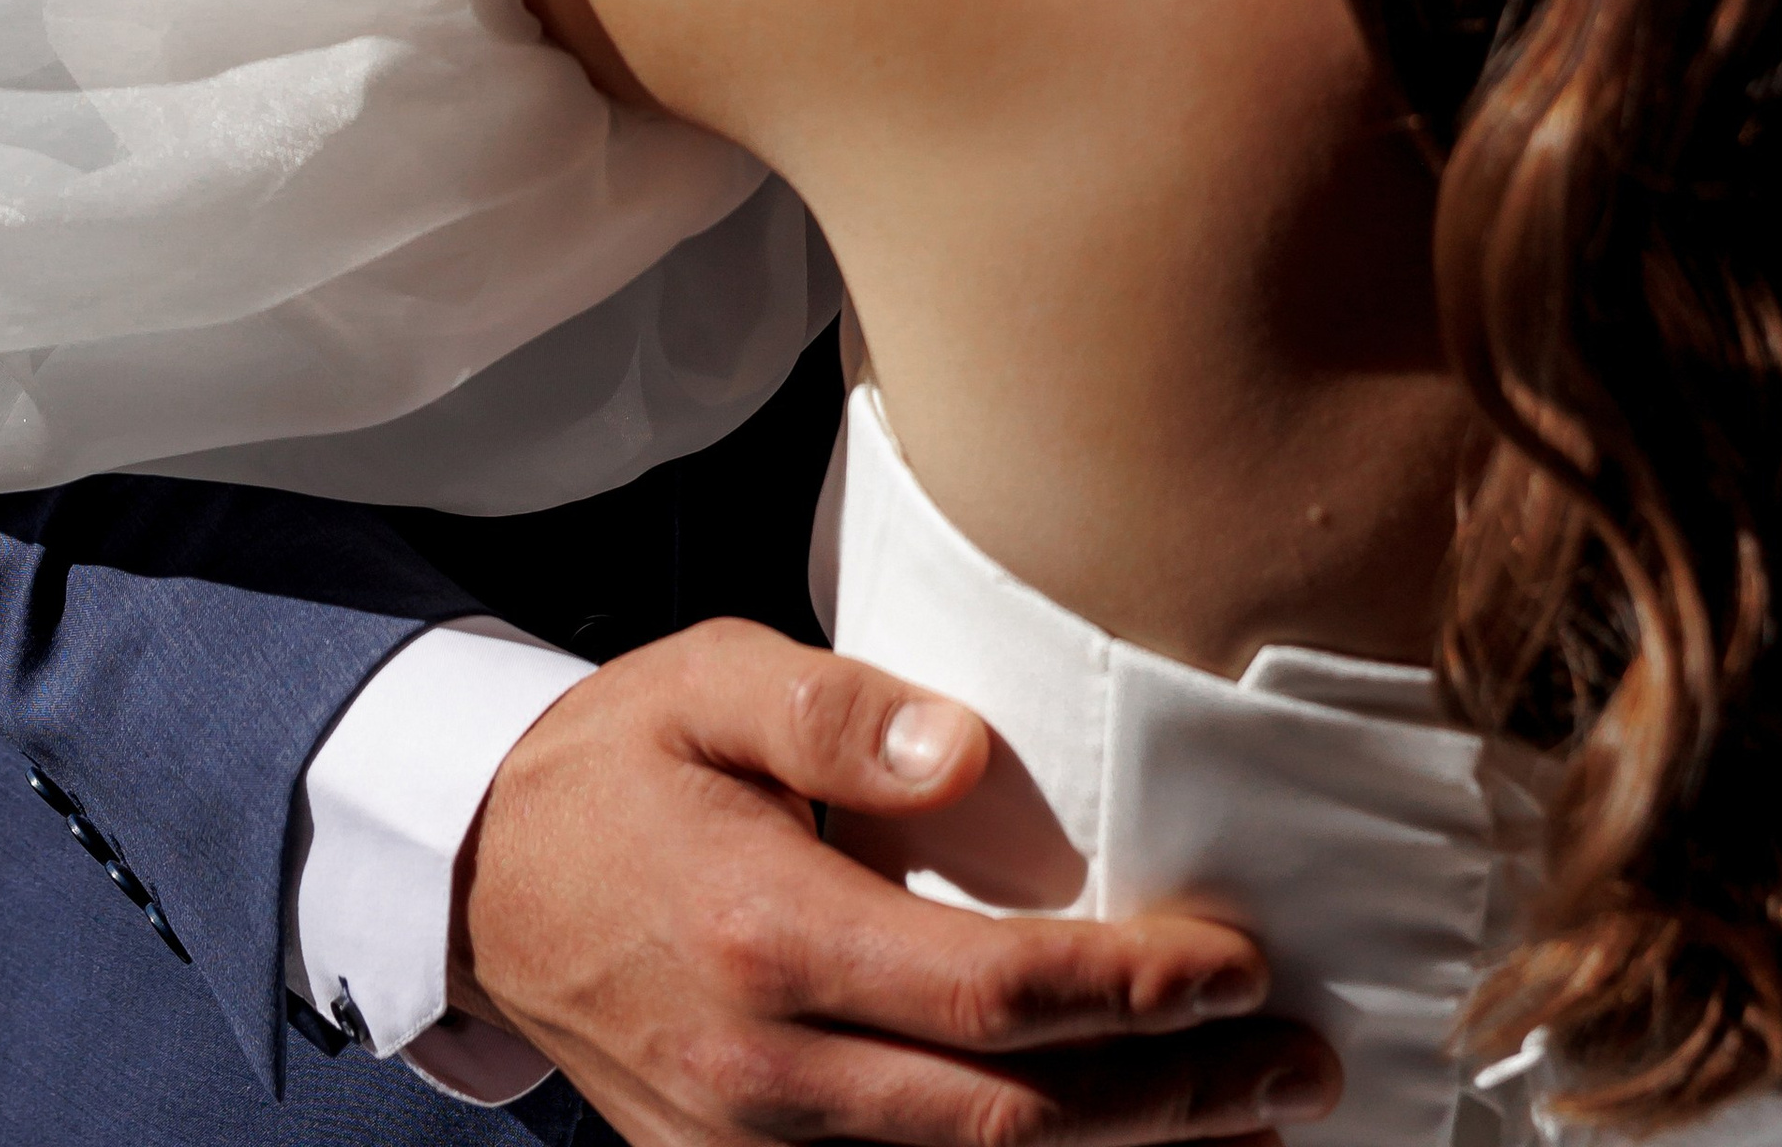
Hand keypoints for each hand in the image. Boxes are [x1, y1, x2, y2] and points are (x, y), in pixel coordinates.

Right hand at [450, 621, 1339, 1146]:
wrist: (480, 879)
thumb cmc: (617, 761)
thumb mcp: (707, 681)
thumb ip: (833, 711)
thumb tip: (966, 750)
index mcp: (765, 935)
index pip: (991, 996)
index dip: (1132, 993)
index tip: (1238, 964)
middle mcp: (764, 1074)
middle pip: (1011, 1126)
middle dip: (1174, 1104)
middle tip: (1301, 1064)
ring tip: (1253, 1129)